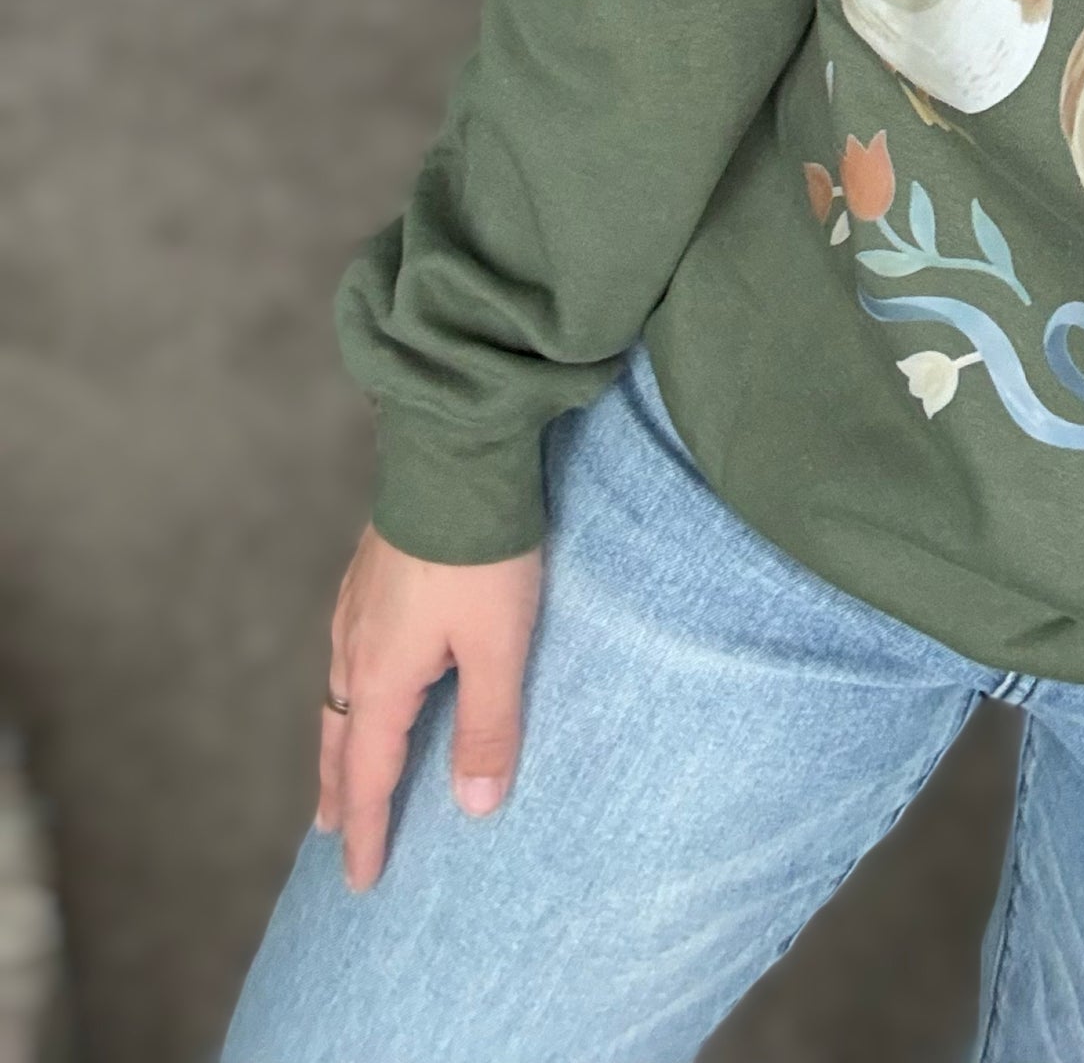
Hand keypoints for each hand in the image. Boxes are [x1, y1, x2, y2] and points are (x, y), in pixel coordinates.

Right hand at [316, 525, 543, 889]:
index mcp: (382, 676)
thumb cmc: (482, 553)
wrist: (455, 453)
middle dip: (340, 790)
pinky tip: (367, 674)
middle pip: (339, 738)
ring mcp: (357, 605)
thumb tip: (472, 808)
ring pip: (340, 692)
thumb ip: (488, 727)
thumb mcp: (499, 645)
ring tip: (344, 765)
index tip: (360, 880)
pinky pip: (348, 654)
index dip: (368, 830)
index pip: (369, 774)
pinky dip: (350, 691)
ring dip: (340, 739)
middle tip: (332, 832)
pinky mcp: (369, 573)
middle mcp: (355, 647)